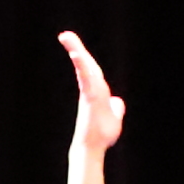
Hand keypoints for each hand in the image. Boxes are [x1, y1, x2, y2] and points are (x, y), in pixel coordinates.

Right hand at [60, 31, 123, 152]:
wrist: (93, 148)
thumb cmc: (101, 136)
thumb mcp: (114, 118)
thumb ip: (116, 108)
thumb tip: (118, 103)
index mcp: (98, 91)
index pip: (92, 70)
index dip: (85, 57)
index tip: (75, 46)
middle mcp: (92, 89)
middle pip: (86, 65)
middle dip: (76, 48)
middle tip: (65, 35)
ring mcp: (89, 93)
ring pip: (85, 69)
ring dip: (77, 52)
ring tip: (67, 38)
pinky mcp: (89, 98)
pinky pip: (86, 79)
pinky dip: (82, 67)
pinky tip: (77, 56)